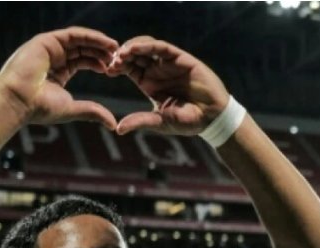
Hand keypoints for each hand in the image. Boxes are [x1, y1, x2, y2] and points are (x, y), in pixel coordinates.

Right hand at [0, 27, 118, 130]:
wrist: (17, 101)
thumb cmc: (38, 108)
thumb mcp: (71, 109)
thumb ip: (92, 112)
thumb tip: (113, 125)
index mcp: (58, 72)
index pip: (82, 61)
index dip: (99, 63)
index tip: (114, 68)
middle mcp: (54, 57)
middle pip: (82, 49)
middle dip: (101, 51)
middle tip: (119, 56)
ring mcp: (49, 47)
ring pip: (79, 39)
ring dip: (98, 42)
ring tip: (115, 47)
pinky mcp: (47, 41)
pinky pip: (73, 34)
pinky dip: (90, 36)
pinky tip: (104, 43)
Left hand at [108, 36, 229, 135]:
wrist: (212, 117)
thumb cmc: (187, 121)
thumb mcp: (159, 121)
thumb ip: (140, 121)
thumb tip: (118, 129)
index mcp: (149, 83)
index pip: (129, 68)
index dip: (118, 66)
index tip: (108, 70)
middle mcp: (157, 70)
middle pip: (135, 55)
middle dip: (122, 55)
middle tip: (112, 60)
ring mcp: (169, 63)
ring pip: (146, 47)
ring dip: (132, 47)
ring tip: (121, 54)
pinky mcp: (181, 58)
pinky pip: (161, 47)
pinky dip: (147, 45)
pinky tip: (135, 49)